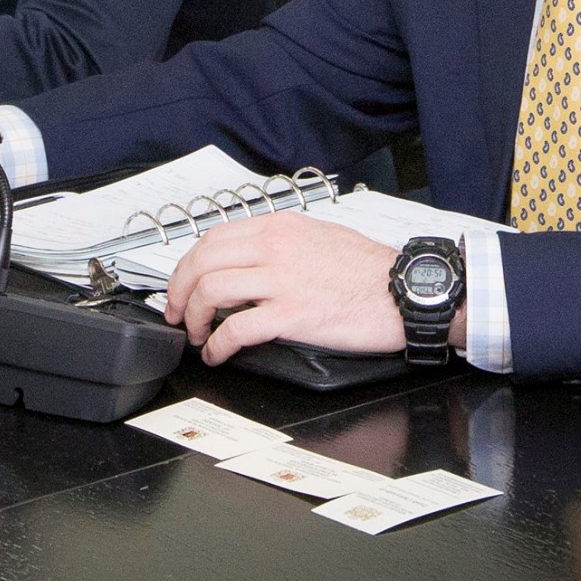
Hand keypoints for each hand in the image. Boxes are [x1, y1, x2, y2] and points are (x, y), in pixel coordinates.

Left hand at [162, 212, 409, 364]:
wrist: (404, 291)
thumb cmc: (370, 270)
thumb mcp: (320, 236)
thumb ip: (281, 243)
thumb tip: (249, 260)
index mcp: (280, 227)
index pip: (213, 238)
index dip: (187, 265)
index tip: (181, 285)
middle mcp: (275, 247)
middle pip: (202, 262)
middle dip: (178, 291)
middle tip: (176, 312)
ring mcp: (282, 280)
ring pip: (211, 292)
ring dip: (194, 318)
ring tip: (198, 334)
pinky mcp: (292, 315)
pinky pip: (236, 329)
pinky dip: (218, 344)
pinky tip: (218, 353)